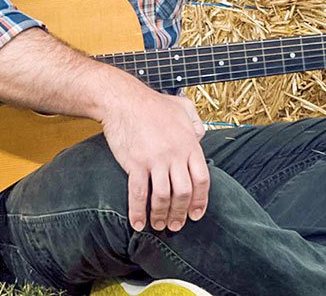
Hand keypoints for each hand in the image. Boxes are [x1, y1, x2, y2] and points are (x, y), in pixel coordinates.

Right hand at [99, 86, 209, 231]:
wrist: (123, 99)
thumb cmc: (152, 102)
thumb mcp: (183, 107)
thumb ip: (196, 122)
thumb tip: (201, 136)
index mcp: (189, 144)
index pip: (202, 180)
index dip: (200, 201)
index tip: (196, 214)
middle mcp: (175, 154)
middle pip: (183, 193)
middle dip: (181, 214)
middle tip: (176, 225)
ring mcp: (155, 160)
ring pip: (162, 197)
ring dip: (161, 216)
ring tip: (159, 225)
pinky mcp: (135, 163)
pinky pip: (138, 194)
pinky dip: (138, 212)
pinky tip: (137, 223)